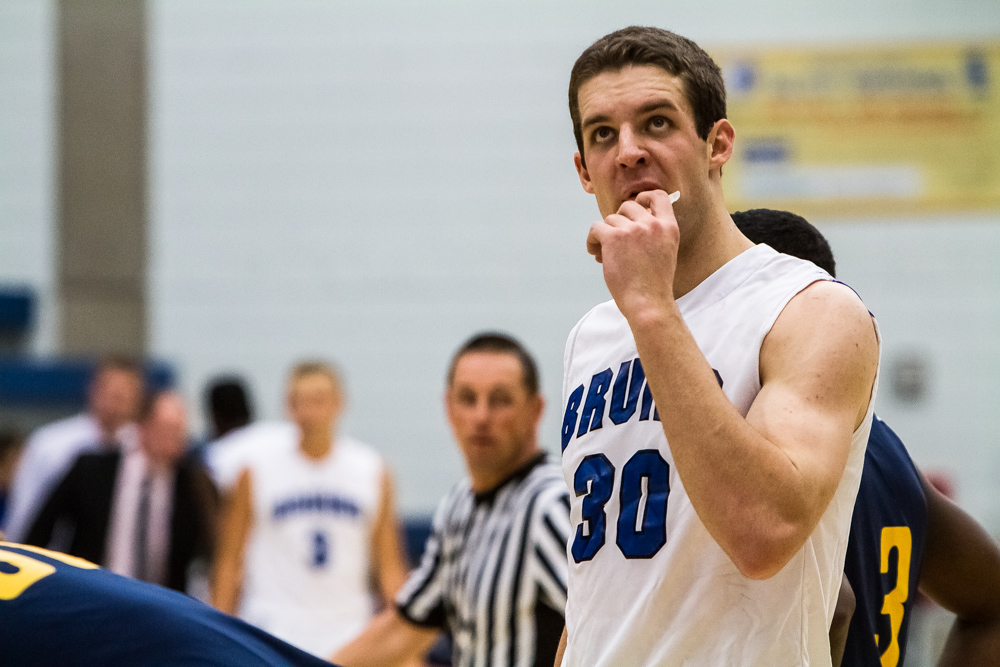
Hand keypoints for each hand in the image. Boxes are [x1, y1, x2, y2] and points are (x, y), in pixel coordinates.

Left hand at [586, 189, 680, 319]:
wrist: (648, 302)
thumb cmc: (654, 285)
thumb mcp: (665, 252)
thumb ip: (654, 235)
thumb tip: (628, 222)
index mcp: (669, 227)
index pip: (659, 196)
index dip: (644, 197)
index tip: (636, 205)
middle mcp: (652, 224)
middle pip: (628, 205)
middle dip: (619, 219)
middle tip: (615, 237)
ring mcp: (633, 229)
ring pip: (610, 219)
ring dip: (604, 234)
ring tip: (603, 253)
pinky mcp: (614, 237)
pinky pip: (596, 227)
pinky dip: (592, 240)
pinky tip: (595, 253)